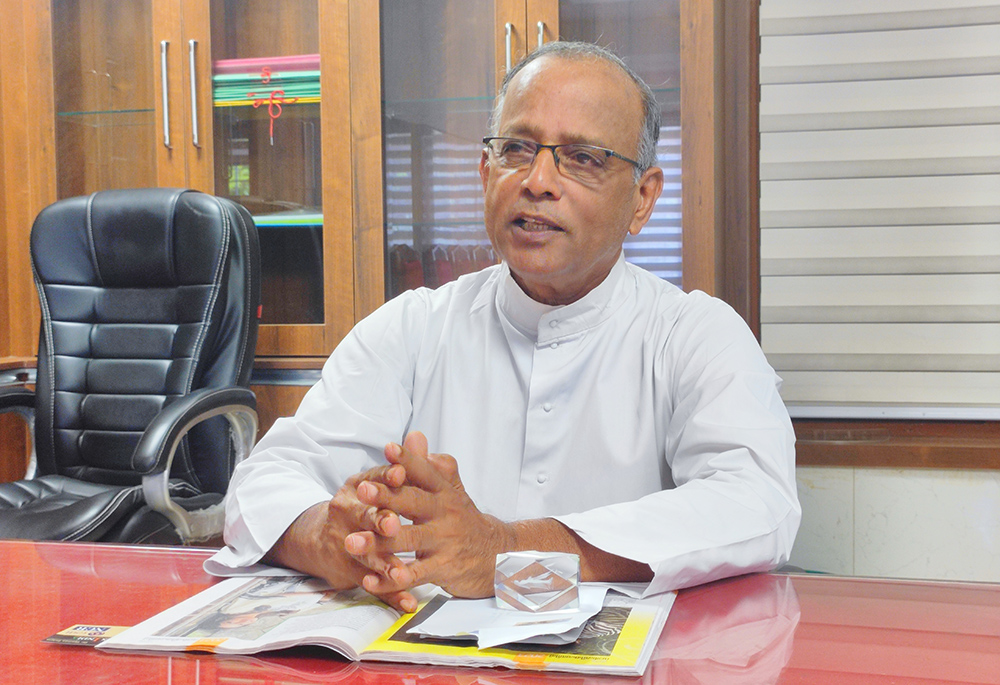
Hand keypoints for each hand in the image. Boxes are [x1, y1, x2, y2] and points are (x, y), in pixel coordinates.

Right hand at [264, 462, 418, 612]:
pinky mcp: (349, 570)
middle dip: (379, 520)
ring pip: (367, 552)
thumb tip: (419, 436)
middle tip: (394, 523)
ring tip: (398, 569)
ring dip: (382, 561)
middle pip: (365, 516)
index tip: (401, 473)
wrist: (321, 538)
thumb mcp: (378, 481)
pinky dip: (391, 594)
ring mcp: (345, 542)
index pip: (374, 479)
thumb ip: (403, 463)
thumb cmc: (362, 505)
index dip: (387, 477)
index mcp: (357, 486)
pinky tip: (408, 602)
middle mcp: (346, 511)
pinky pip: (372, 583)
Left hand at [349, 431, 514, 598]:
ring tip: (352, 542)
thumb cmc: (461, 518)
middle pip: (414, 503)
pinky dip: (390, 580)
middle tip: (362, 490)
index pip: (426, 472)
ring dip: (378, 542)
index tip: (388, 449)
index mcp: (444, 492)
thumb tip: (414, 435)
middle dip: (387, 497)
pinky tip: (369, 580)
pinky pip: (414, 575)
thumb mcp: (450, 490)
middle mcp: (445, 514)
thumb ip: (428, 465)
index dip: (408, 460)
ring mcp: (444, 542)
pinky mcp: (443, 568)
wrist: (491, 554)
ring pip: (409, 540)